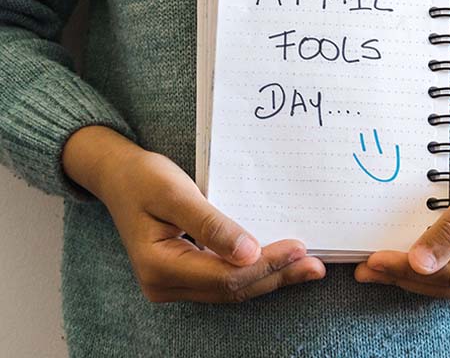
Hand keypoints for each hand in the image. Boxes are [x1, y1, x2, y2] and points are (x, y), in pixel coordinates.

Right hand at [63, 126, 324, 302]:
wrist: (119, 175)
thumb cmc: (143, 177)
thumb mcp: (174, 193)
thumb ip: (210, 224)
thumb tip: (249, 253)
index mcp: (159, 266)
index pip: (224, 275)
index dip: (265, 264)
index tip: (299, 247)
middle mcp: (165, 283)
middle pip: (232, 288)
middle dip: (276, 276)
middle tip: (315, 265)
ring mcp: (173, 282)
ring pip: (231, 289)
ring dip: (270, 278)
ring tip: (306, 267)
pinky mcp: (184, 273)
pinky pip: (224, 279)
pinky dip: (253, 272)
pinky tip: (277, 263)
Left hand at [355, 125, 449, 297]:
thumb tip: (419, 265)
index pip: (449, 273)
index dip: (408, 269)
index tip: (373, 260)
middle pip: (447, 285)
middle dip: (403, 276)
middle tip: (363, 269)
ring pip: (449, 284)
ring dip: (411, 276)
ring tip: (374, 268)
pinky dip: (428, 268)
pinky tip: (402, 262)